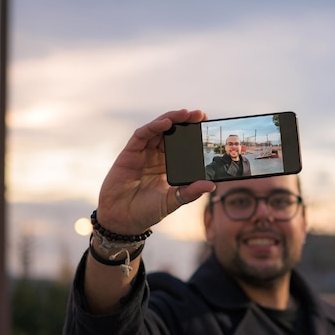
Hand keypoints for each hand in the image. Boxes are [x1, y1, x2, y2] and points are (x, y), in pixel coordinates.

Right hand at [95, 109, 215, 234]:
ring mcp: (143, 153)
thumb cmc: (147, 211)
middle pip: (171, 132)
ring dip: (171, 119)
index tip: (208, 126)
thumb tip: (211, 185)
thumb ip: (190, 192)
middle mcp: (156, 156)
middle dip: (185, 122)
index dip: (193, 134)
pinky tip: (166, 123)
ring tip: (185, 114)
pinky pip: (142, 135)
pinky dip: (154, 126)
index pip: (183, 144)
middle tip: (200, 115)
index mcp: (168, 165)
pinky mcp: (129, 153)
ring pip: (157, 129)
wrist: (122, 220)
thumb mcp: (173, 201)